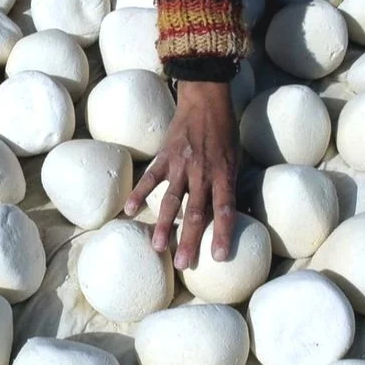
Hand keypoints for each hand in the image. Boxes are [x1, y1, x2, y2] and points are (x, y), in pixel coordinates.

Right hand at [124, 81, 237, 269]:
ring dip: (163, 225)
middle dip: (189, 240)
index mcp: (223, 174)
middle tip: (184, 264)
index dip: (222, 233)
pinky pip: (150, 178)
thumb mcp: (235, 159)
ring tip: (157, 247)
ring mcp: (181, 165)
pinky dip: (139, 193)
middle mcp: (202, 173)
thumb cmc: (224, 133)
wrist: (205, 100)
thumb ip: (228, 186)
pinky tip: (129, 210)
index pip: (225, 209)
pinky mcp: (165, 157)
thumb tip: (225, 216)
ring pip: (171, 200)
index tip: (219, 256)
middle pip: (196, 212)